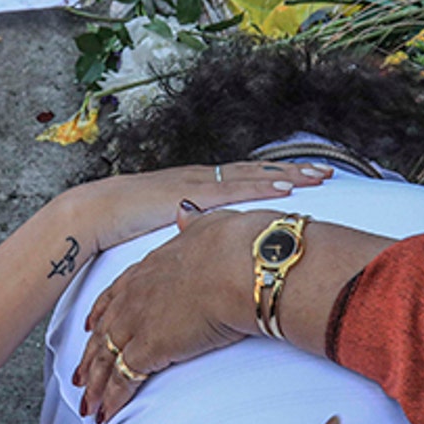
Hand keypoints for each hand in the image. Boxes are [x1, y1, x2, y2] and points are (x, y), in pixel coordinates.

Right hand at [66, 163, 328, 259]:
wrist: (95, 214)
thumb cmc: (127, 224)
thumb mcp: (169, 231)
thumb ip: (192, 236)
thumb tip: (213, 251)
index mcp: (200, 189)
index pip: (246, 180)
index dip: (278, 177)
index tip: (310, 178)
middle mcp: (204, 180)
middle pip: (257, 173)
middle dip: (293, 171)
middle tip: (328, 172)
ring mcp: (199, 184)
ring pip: (252, 176)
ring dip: (285, 174)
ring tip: (316, 176)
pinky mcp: (191, 193)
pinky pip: (233, 188)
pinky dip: (260, 185)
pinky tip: (282, 185)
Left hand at [74, 206, 274, 421]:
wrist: (246, 264)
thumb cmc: (239, 244)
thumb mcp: (211, 223)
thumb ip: (194, 223)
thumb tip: (185, 213)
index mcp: (153, 265)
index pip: (117, 292)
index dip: (103, 312)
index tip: (91, 325)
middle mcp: (139, 293)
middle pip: (104, 330)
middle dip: (90, 355)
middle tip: (80, 376)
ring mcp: (140, 321)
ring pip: (106, 358)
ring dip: (96, 384)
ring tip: (88, 405)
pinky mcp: (151, 348)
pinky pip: (123, 380)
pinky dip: (111, 399)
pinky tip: (104, 414)